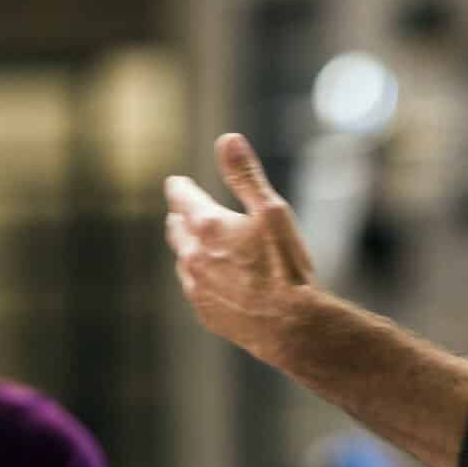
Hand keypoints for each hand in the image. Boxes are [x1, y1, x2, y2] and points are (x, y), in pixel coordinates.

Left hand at [165, 132, 317, 366]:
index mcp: (207, 225)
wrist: (292, 327)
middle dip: (182, 216)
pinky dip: (200, 277)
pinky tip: (216, 279)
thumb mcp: (273, 212)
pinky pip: (194, 287)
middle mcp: (192, 255)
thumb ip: (246, 175)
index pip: (181, 197)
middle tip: (188, 212)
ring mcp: (196, 286)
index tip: (178, 183)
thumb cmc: (287, 268)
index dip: (181, 187)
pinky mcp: (204, 312)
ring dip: (190, 248)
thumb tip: (228, 139)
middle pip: (176, 227)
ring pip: (183, 259)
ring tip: (203, 247)